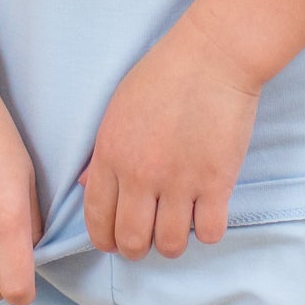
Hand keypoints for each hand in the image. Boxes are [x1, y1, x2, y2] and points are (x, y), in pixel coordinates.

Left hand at [78, 4, 262, 259]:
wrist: (212, 55)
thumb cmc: (163, 74)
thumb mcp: (118, 107)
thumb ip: (102, 152)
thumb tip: (88, 187)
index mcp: (111, 154)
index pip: (97, 219)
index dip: (104, 239)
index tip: (114, 240)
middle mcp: (141, 174)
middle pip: (132, 241)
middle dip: (136, 248)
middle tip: (147, 237)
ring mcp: (180, 181)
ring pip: (170, 245)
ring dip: (172, 242)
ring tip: (178, 225)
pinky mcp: (217, 182)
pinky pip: (209, 232)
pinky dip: (207, 231)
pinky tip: (206, 213)